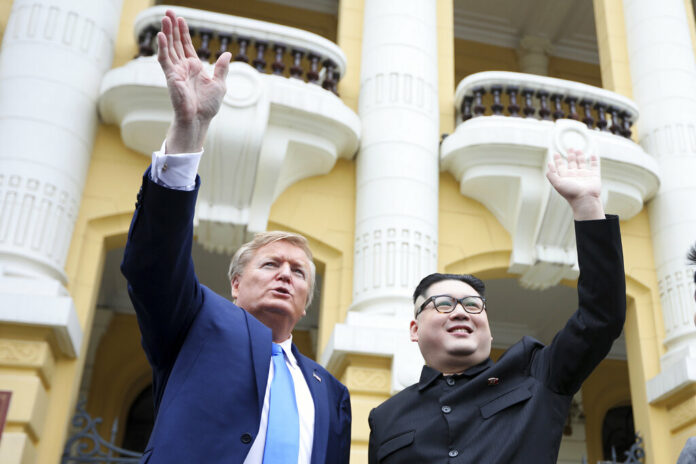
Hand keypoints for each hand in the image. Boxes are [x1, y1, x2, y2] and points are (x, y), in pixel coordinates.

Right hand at [157, 10, 230, 152]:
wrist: (200, 119)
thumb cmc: (208, 106)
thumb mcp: (219, 84)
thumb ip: (222, 68)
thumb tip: (228, 54)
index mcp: (194, 67)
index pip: (186, 45)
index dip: (183, 32)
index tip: (181, 19)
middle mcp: (183, 67)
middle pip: (176, 43)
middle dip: (173, 27)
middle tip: (168, 12)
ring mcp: (176, 71)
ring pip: (169, 48)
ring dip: (167, 33)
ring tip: (165, 18)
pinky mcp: (171, 76)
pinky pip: (164, 59)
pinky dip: (162, 47)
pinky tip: (161, 35)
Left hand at [546, 149, 604, 219]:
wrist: (585, 199)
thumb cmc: (570, 192)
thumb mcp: (557, 183)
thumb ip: (551, 175)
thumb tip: (548, 168)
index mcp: (565, 177)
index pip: (560, 167)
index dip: (557, 160)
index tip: (555, 153)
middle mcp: (574, 176)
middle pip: (571, 163)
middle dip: (570, 156)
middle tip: (569, 148)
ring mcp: (584, 175)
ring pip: (582, 163)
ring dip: (580, 156)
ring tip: (578, 150)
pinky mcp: (594, 176)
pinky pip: (595, 166)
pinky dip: (594, 160)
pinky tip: (592, 155)